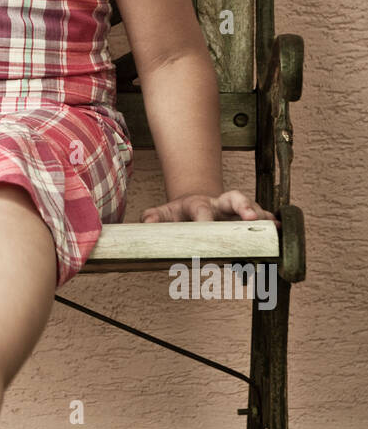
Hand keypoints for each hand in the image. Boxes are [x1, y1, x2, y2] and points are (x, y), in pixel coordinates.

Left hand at [140, 190, 278, 224]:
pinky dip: (272, 222)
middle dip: (243, 207)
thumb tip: (147, 221)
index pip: (201, 209)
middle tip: (250, 217)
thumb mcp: (162, 214)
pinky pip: (261, 218)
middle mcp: (219, 204)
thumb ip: (153, 217)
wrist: (194, 206)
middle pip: (234, 198)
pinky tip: (281, 228)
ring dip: (261, 216)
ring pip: (252, 208)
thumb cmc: (178, 215)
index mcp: (197, 203)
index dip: (204, 219)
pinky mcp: (246, 218)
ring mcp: (235, 210)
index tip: (206, 229)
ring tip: (272, 225)